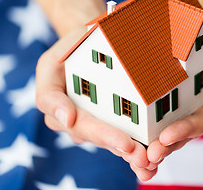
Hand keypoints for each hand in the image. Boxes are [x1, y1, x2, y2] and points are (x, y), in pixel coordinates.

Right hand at [35, 29, 155, 180]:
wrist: (89, 42)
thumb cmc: (69, 51)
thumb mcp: (49, 65)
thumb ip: (49, 94)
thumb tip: (67, 120)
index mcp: (62, 112)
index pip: (83, 125)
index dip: (103, 134)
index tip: (124, 142)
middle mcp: (79, 122)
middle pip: (102, 138)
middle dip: (122, 148)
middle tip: (142, 157)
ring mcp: (97, 122)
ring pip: (114, 141)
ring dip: (133, 153)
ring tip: (151, 160)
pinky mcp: (115, 119)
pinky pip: (126, 132)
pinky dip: (140, 143)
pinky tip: (154, 152)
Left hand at [145, 35, 202, 173]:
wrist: (193, 29)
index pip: (202, 122)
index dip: (185, 130)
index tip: (166, 137)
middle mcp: (195, 112)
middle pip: (181, 133)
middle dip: (166, 146)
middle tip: (151, 155)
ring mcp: (177, 109)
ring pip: (165, 131)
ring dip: (153, 144)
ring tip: (139, 153)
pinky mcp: (160, 102)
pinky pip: (151, 117)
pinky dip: (143, 130)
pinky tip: (131, 137)